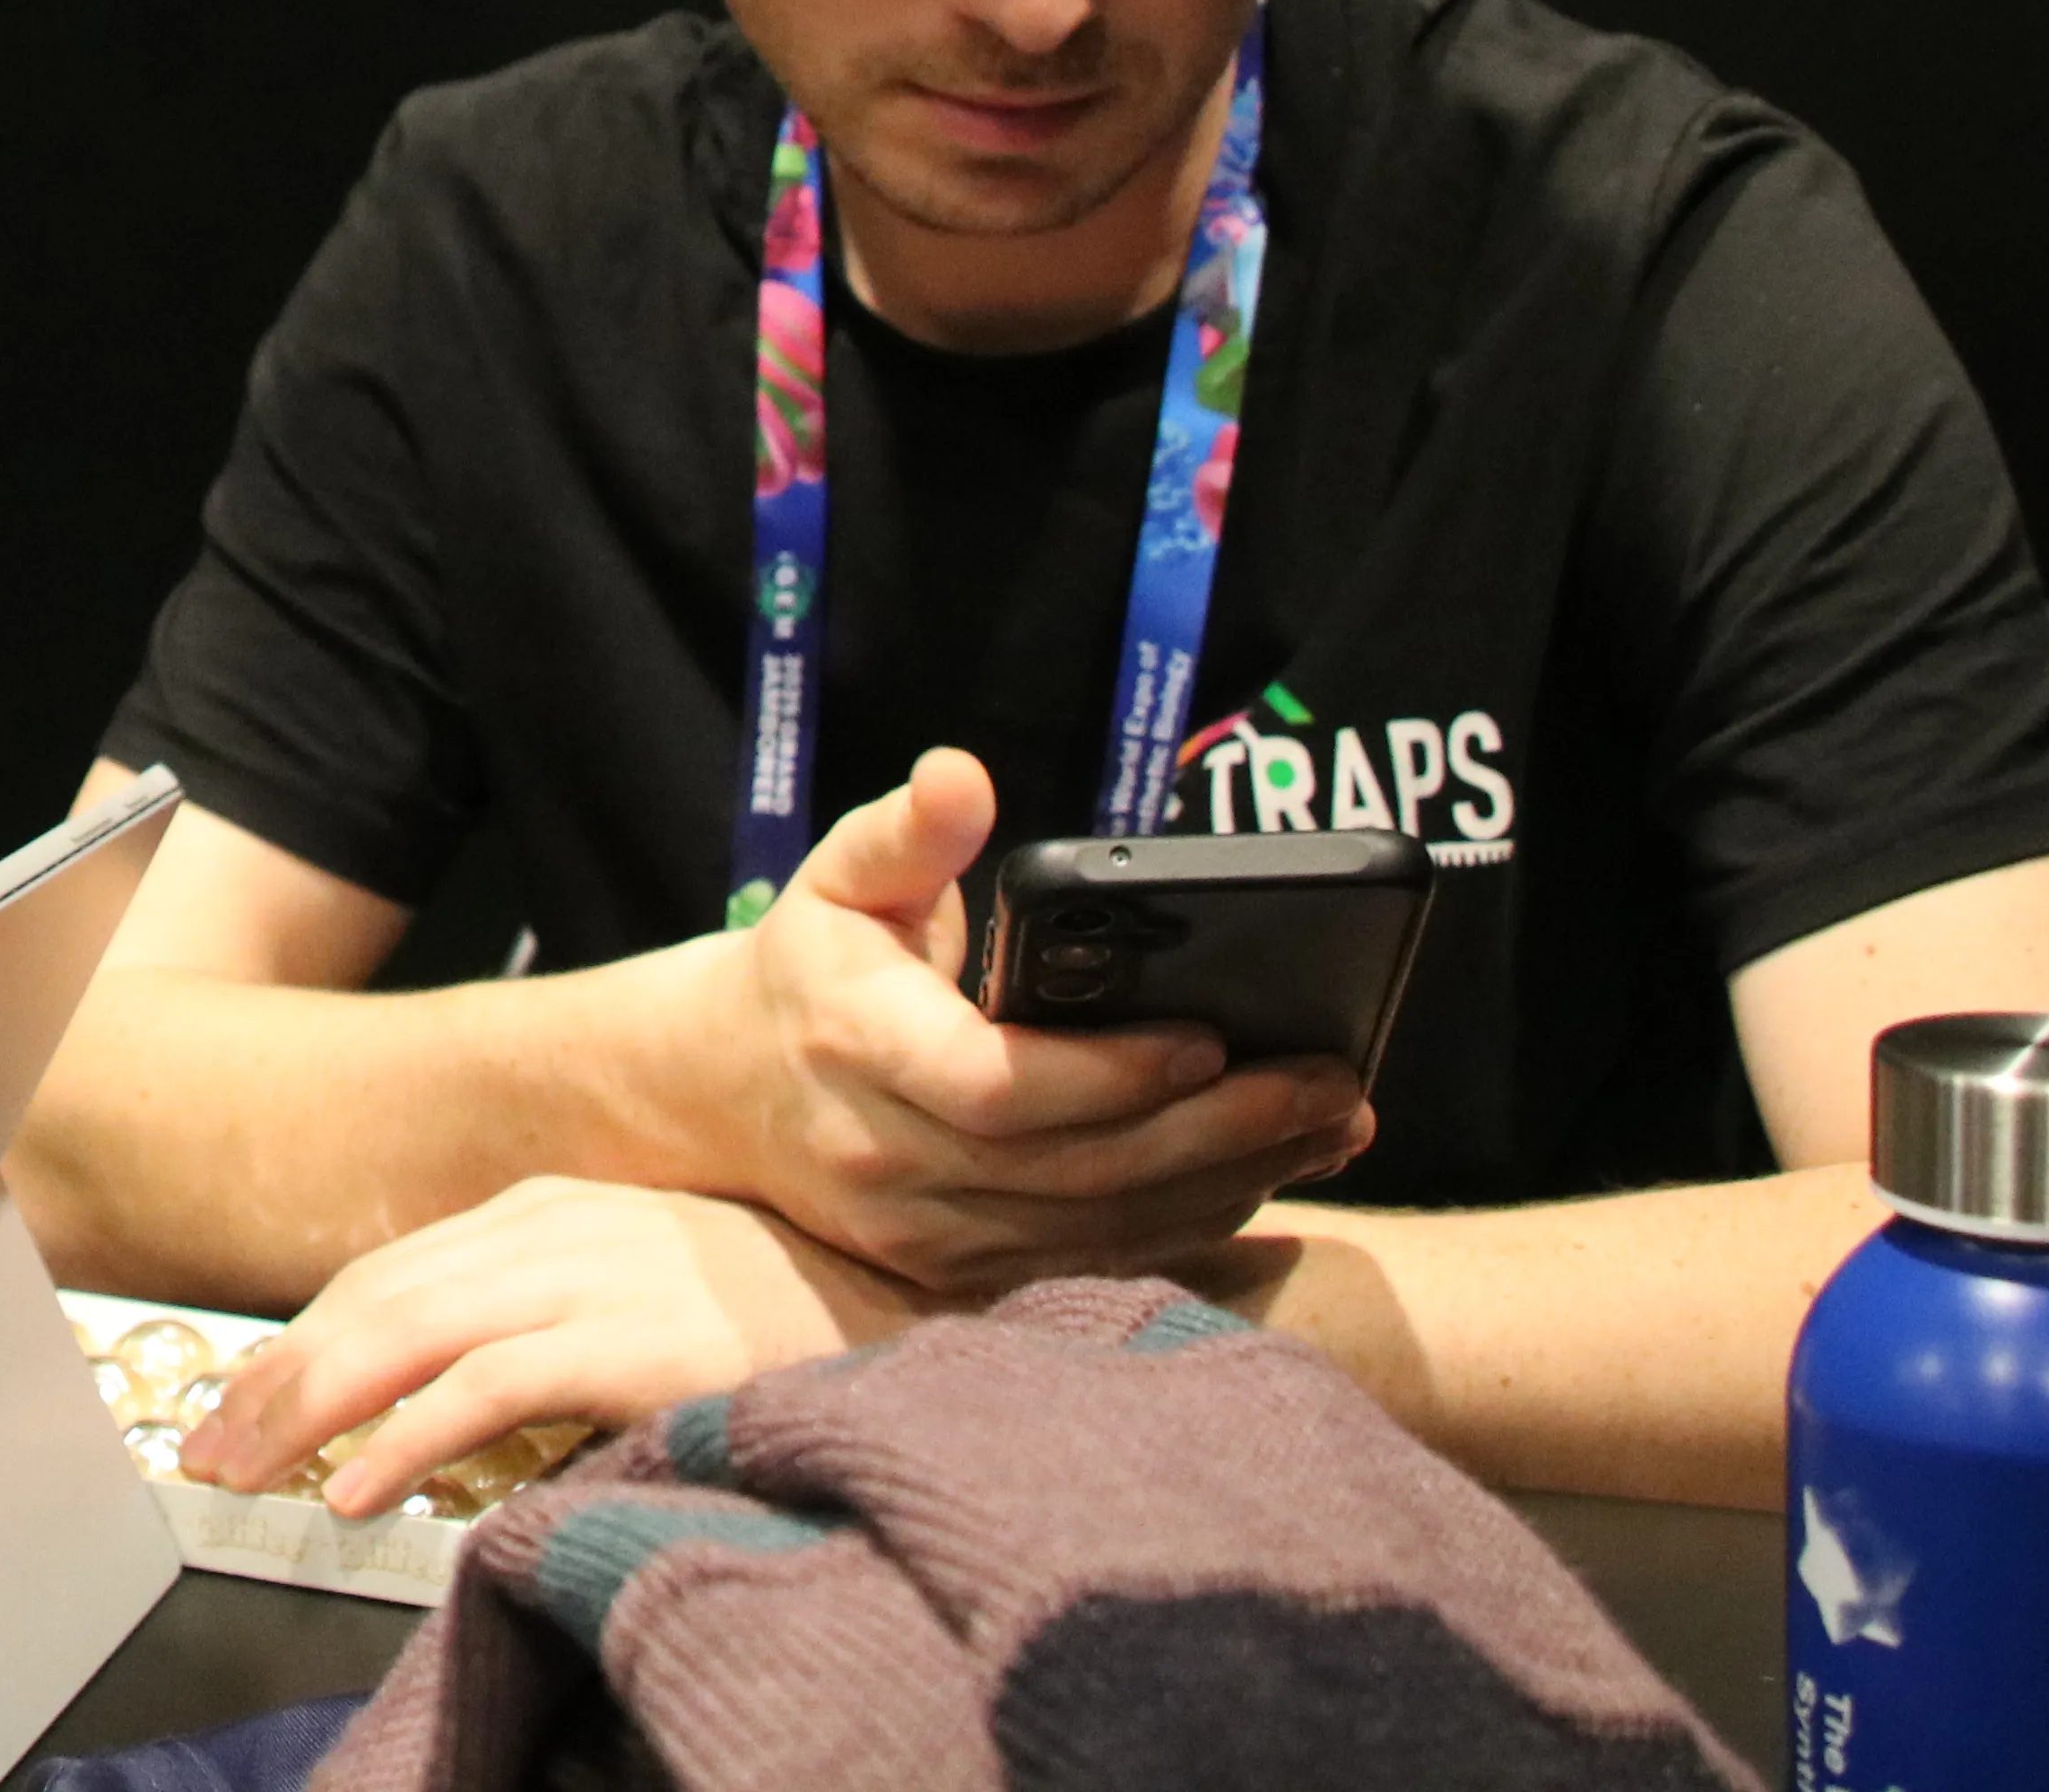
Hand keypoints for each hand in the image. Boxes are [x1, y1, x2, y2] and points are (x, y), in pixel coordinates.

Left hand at [182, 1176, 909, 1514]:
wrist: (899, 1313)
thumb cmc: (777, 1318)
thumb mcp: (639, 1293)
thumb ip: (545, 1322)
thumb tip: (441, 1394)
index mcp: (547, 1211)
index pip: (389, 1275)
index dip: (302, 1338)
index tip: (242, 1397)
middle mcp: (553, 1228)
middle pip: (374, 1300)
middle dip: (276, 1375)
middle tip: (212, 1447)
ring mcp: (587, 1275)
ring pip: (403, 1335)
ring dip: (308, 1409)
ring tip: (251, 1470)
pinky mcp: (624, 1339)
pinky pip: (480, 1391)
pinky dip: (402, 1440)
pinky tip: (355, 1488)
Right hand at [655, 747, 1370, 1295]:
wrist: (719, 1092)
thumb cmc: (809, 968)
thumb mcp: (840, 877)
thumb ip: (909, 829)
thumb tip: (963, 773)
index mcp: (858, 1050)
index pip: (997, 1087)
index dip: (1109, 1075)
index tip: (1208, 1036)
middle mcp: (885, 1159)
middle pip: (1073, 1170)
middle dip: (1214, 1132)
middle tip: (1329, 1085)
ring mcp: (919, 1233)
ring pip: (1095, 1228)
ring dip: (1224, 1182)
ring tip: (1328, 1126)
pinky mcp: (951, 1275)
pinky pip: (1087, 1262)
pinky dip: (1184, 1226)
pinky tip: (1261, 1177)